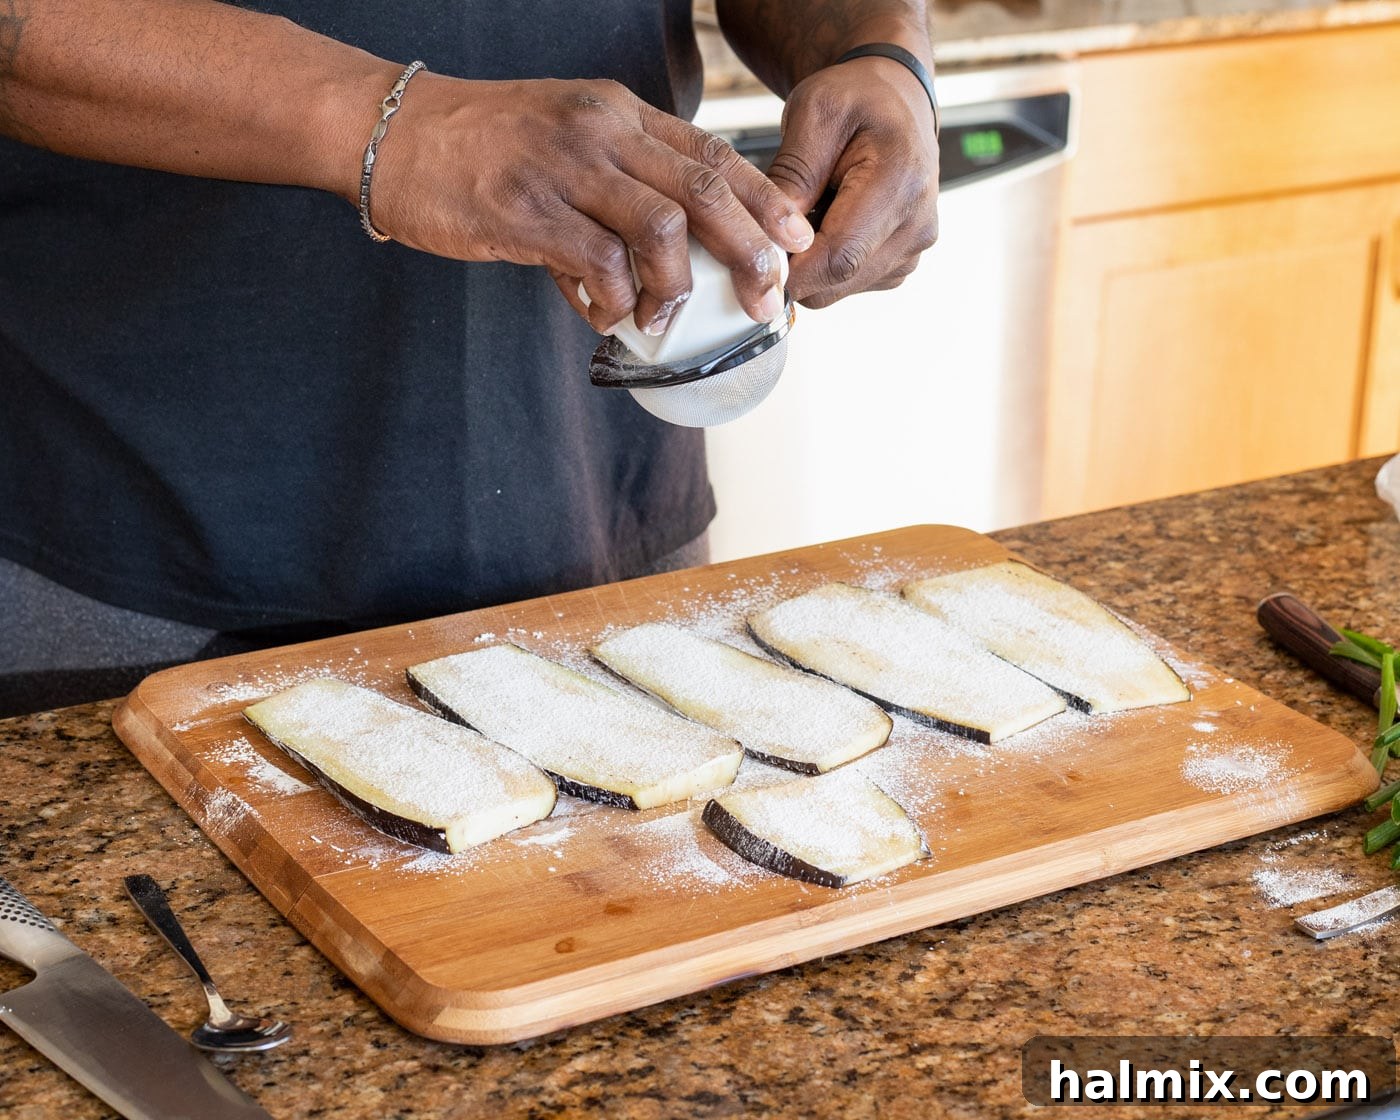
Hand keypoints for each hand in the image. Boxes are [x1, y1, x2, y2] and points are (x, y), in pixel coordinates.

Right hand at [365, 73, 814, 332]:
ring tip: (663, 321)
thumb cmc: (483, 149)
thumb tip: (650, 279)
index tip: (795, 239)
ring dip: (675, 288)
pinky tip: (605, 316)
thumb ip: (615, 197)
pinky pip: (596, 263)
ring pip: (659, 229)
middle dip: (748, 250)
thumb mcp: (565, 145)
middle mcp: (600, 133)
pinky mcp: (525, 210)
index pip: (710, 152)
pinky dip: (613, 301)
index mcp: (617, 114)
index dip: (763, 199)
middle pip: (702, 190)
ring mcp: (563, 169)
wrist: (395, 135)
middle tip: (766, 298)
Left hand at [767, 56, 939, 308]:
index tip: (754, 256)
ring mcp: (913, 249)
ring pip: (839, 290)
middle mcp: (917, 225)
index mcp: (901, 182)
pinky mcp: (901, 263)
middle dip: (794, 268)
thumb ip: (792, 172)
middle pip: (838, 281)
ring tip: (807, 214)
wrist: (893, 100)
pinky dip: (826, 266)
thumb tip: (769, 234)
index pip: (839, 256)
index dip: (791, 268)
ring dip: (810, 265)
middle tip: (768, 229)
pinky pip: (849, 285)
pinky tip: (826, 224)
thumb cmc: (855, 98)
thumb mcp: (814, 112)